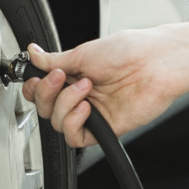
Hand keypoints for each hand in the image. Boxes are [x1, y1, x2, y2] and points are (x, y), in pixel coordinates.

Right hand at [22, 17, 188, 146]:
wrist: (155, 63)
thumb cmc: (130, 51)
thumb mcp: (83, 52)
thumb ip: (53, 60)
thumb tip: (33, 55)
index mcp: (76, 75)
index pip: (43, 91)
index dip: (35, 88)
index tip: (35, 78)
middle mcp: (82, 95)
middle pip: (46, 109)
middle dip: (47, 93)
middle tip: (61, 78)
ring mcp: (93, 112)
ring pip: (57, 123)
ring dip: (65, 104)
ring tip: (85, 87)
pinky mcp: (104, 128)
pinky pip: (75, 137)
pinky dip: (73, 122)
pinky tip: (85, 107)